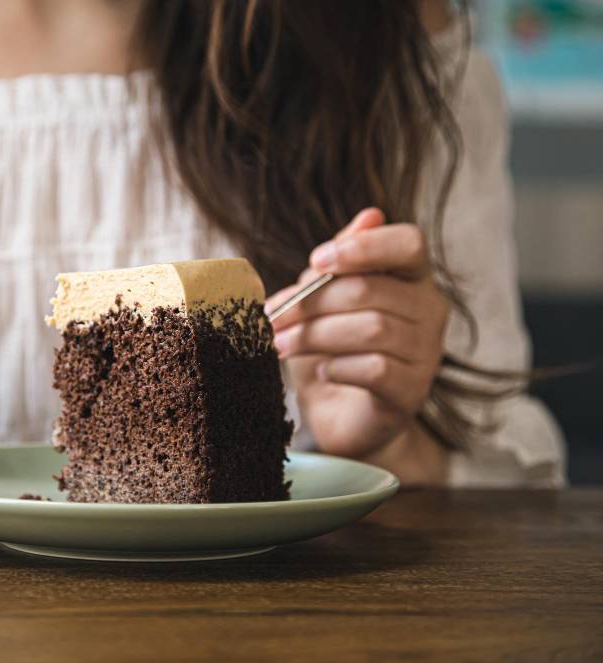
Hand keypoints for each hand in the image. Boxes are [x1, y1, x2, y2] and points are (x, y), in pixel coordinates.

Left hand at [265, 208, 448, 462]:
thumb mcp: (324, 298)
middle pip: (370, 290)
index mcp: (411, 277)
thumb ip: (338, 262)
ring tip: (282, 345)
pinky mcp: (413, 392)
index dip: (363, 247)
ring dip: (314, 335)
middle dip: (311, 303)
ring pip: (371, 329)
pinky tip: (321, 370)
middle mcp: (430, 310)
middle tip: (273, 318)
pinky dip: (337, 367)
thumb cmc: (331, 346)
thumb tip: (369, 214)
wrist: (339, 412)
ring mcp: (427, 353)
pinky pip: (375, 369)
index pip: (409, 243)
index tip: (315, 261)